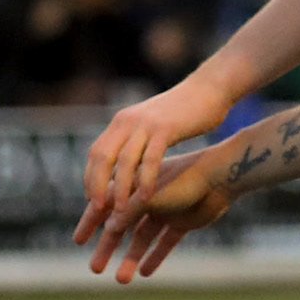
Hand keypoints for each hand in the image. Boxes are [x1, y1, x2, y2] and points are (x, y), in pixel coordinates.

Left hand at [76, 74, 236, 243]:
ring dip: (121, 188)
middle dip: (97, 184)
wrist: (209, 88)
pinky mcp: (165, 128)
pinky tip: (146, 197)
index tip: (92, 199)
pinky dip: (146, 179)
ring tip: (121, 211)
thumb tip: (127, 163)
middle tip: (97, 210)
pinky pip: (150, 158)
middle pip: (102, 156)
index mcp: (122, 121)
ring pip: (124, 160)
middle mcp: (128, 121)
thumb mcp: (152, 124)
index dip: (91, 176)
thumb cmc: (184, 112)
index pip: (96, 151)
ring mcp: (146, 124)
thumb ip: (137, 139)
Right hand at [76, 149, 234, 286]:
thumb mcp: (150, 196)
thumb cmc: (183, 180)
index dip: (91, 223)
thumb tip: (108, 225)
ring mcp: (165, 211)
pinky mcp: (183, 222)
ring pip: (142, 239)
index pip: (106, 206)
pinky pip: (165, 243)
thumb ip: (129, 209)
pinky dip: (155, 257)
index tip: (78, 241)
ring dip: (130, 258)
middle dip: (107, 248)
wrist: (221, 177)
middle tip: (94, 269)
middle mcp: (147, 198)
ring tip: (121, 281)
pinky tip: (144, 273)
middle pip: (121, 227)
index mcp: (135, 185)